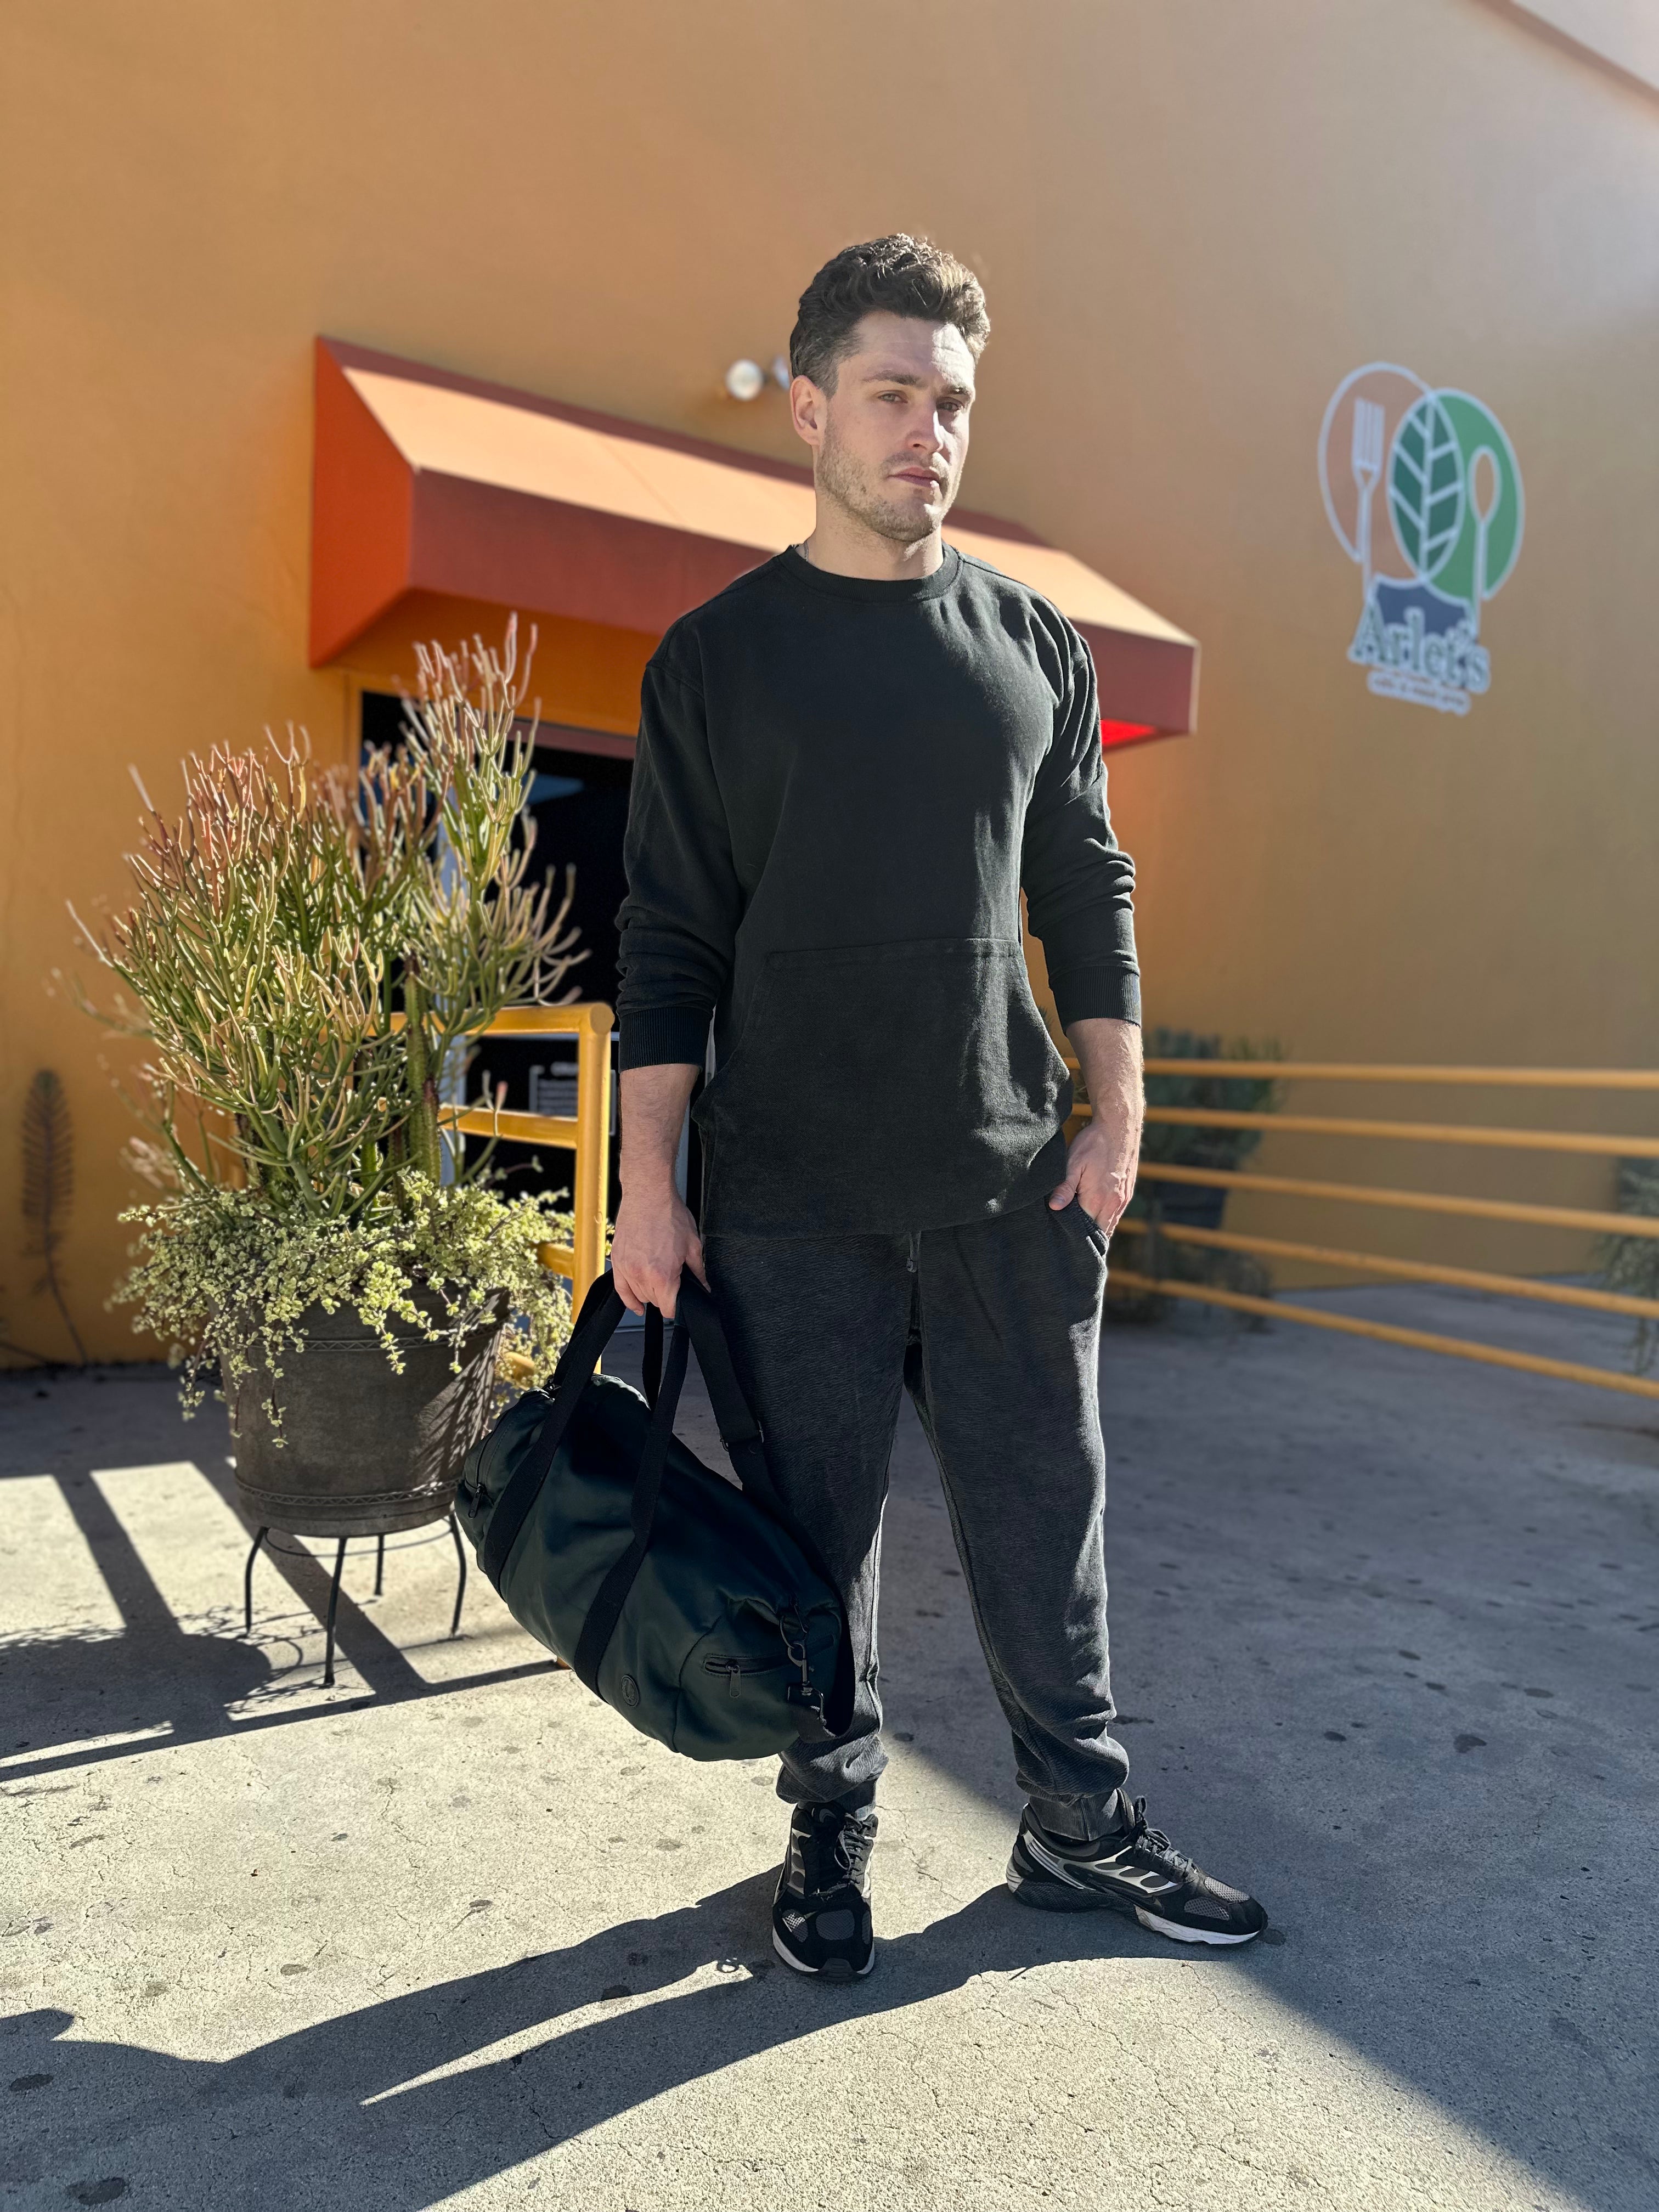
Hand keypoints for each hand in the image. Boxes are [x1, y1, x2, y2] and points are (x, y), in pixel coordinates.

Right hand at [610, 1184, 707, 1316]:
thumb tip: (704, 1286)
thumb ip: (698, 1271)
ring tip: (658, 1279)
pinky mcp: (617, 1261)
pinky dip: (628, 1299)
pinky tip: (636, 1305)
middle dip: (665, 1295)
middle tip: (673, 1280)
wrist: (648, 1195)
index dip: (677, 1308)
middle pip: (654, 1301)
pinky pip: (620, 1289)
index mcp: (663, 1275)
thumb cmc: (669, 1214)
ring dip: (649, 1293)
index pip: (668, 1308)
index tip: (680, 1303)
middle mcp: (642, 1275)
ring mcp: (626, 1269)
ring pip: (639, 1295)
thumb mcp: (692, 1245)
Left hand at [1050, 1014, 1143, 1233]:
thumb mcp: (1072, 1163)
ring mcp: (1123, 1199)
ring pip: (1109, 1226)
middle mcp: (1113, 1204)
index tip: (1063, 1245)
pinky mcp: (1127, 1193)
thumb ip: (1064, 1187)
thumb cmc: (1093, 1144)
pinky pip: (1115, 1215)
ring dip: (1096, 1232)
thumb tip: (1055, 1208)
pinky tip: (1094, 1220)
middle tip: (1071, 1248)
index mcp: (1097, 1200)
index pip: (1084, 1231)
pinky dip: (1105, 1221)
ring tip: (1081, 1239)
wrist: (1120, 1127)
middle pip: (1099, 1233)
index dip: (1073, 1238)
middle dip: (1086, 1241)